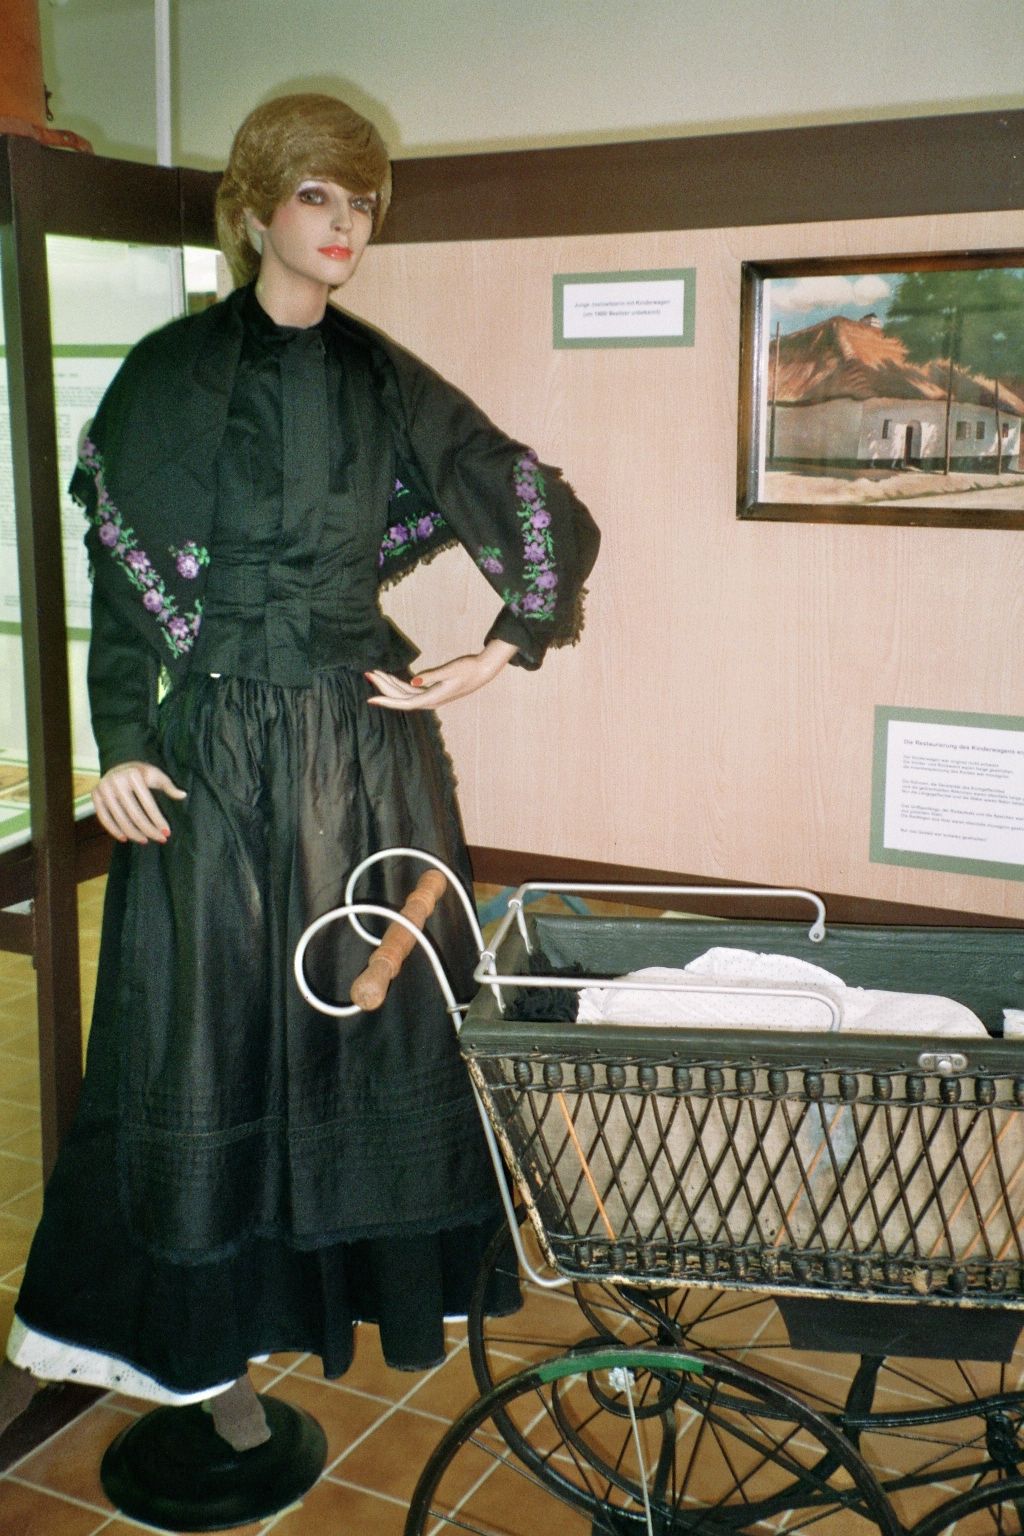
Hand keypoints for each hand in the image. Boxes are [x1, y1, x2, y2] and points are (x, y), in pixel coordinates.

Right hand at [91, 761, 186, 843]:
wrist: (117, 763)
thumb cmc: (140, 772)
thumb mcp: (156, 774)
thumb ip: (168, 786)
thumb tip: (183, 795)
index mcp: (133, 775)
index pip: (148, 804)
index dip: (158, 820)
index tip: (167, 833)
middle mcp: (116, 781)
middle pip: (135, 814)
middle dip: (149, 830)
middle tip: (160, 840)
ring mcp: (104, 789)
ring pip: (120, 819)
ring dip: (133, 833)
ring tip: (144, 840)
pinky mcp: (95, 796)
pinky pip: (104, 818)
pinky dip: (113, 830)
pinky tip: (125, 838)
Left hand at [366, 639, 516, 710]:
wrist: (483, 671)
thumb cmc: (468, 669)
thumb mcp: (450, 670)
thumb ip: (431, 676)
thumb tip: (413, 682)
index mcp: (432, 698)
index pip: (404, 703)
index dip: (386, 701)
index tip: (370, 699)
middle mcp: (430, 701)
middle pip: (400, 697)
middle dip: (383, 687)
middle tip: (368, 674)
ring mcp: (431, 697)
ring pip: (404, 694)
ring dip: (389, 685)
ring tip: (375, 674)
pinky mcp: (432, 692)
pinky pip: (411, 691)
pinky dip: (399, 684)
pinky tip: (391, 678)